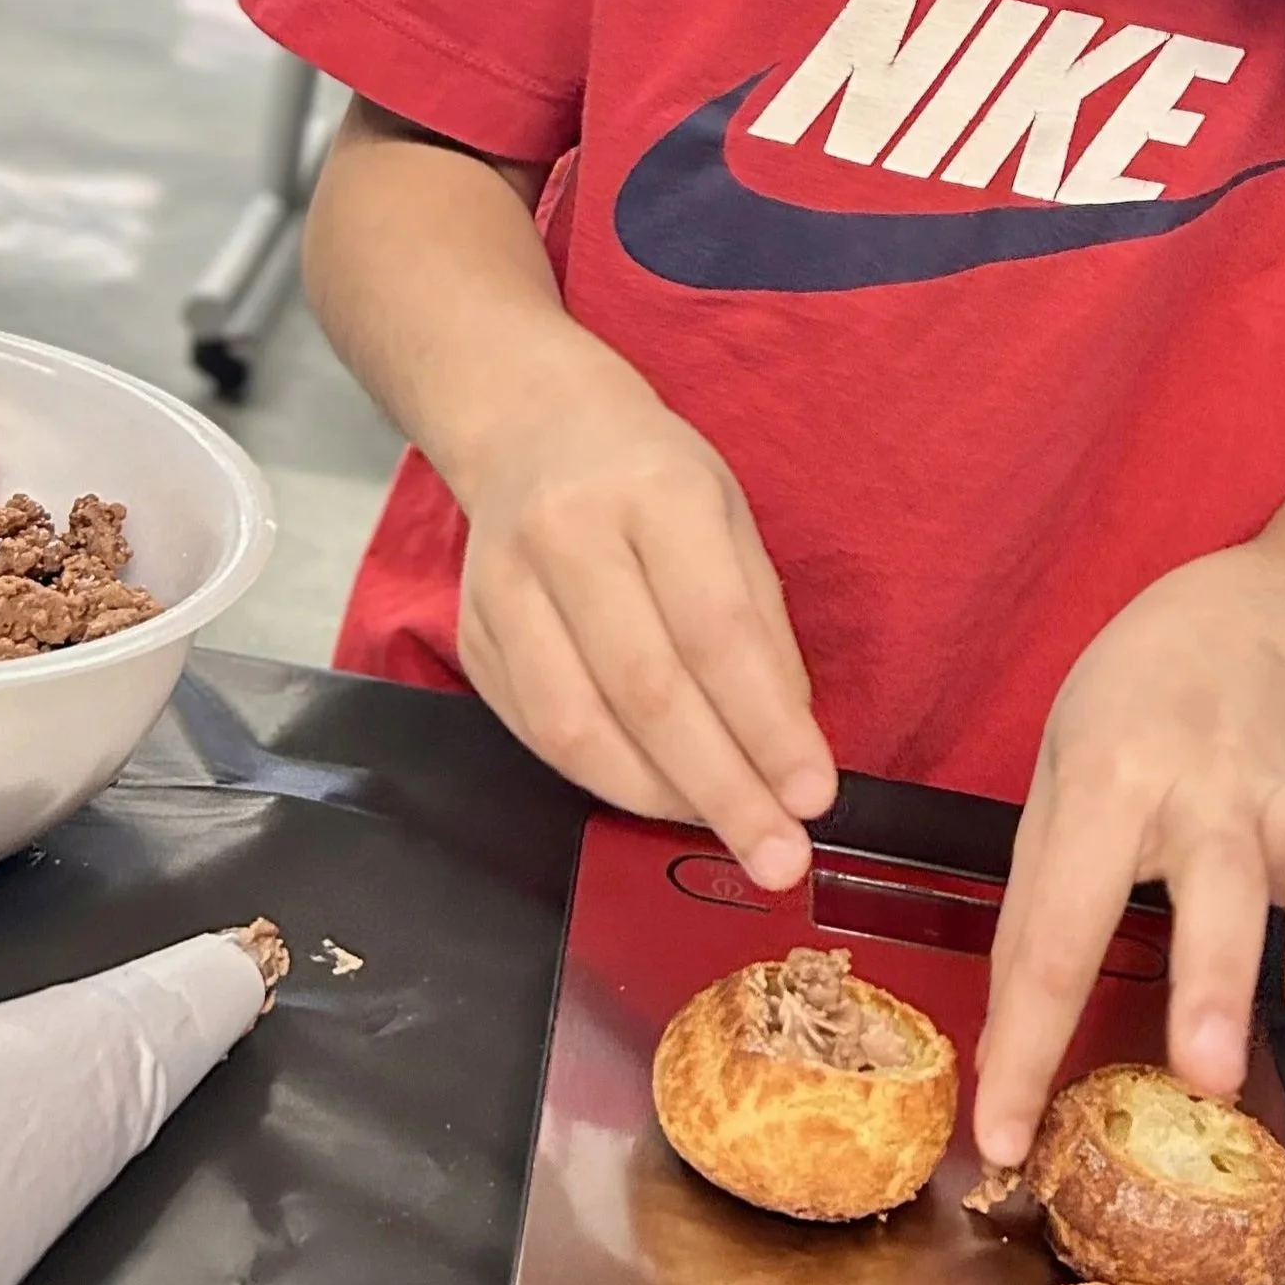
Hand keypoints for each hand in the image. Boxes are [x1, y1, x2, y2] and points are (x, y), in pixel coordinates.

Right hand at [453, 375, 835, 890]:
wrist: (532, 428)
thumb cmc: (652, 477)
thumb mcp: (732, 518)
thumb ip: (761, 628)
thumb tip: (786, 745)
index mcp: (656, 491)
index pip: (716, 631)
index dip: (766, 726)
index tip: (813, 796)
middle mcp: (568, 535)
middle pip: (647, 690)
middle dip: (722, 788)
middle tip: (779, 856)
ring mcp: (503, 587)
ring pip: (579, 726)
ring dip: (661, 799)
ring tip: (726, 834)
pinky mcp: (471, 635)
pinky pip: (538, 732)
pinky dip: (606, 778)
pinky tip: (661, 798)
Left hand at [973, 547, 1284, 1166]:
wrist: (1226, 621)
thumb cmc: (1120, 715)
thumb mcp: (1051, 786)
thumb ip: (1037, 913)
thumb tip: (1007, 1051)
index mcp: (1107, 784)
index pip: (1063, 925)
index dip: (1031, 1039)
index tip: (1009, 1137)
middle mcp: (1201, 788)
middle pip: (1213, 881)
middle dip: (1212, 978)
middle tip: (1206, 1074)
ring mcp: (1284, 798)